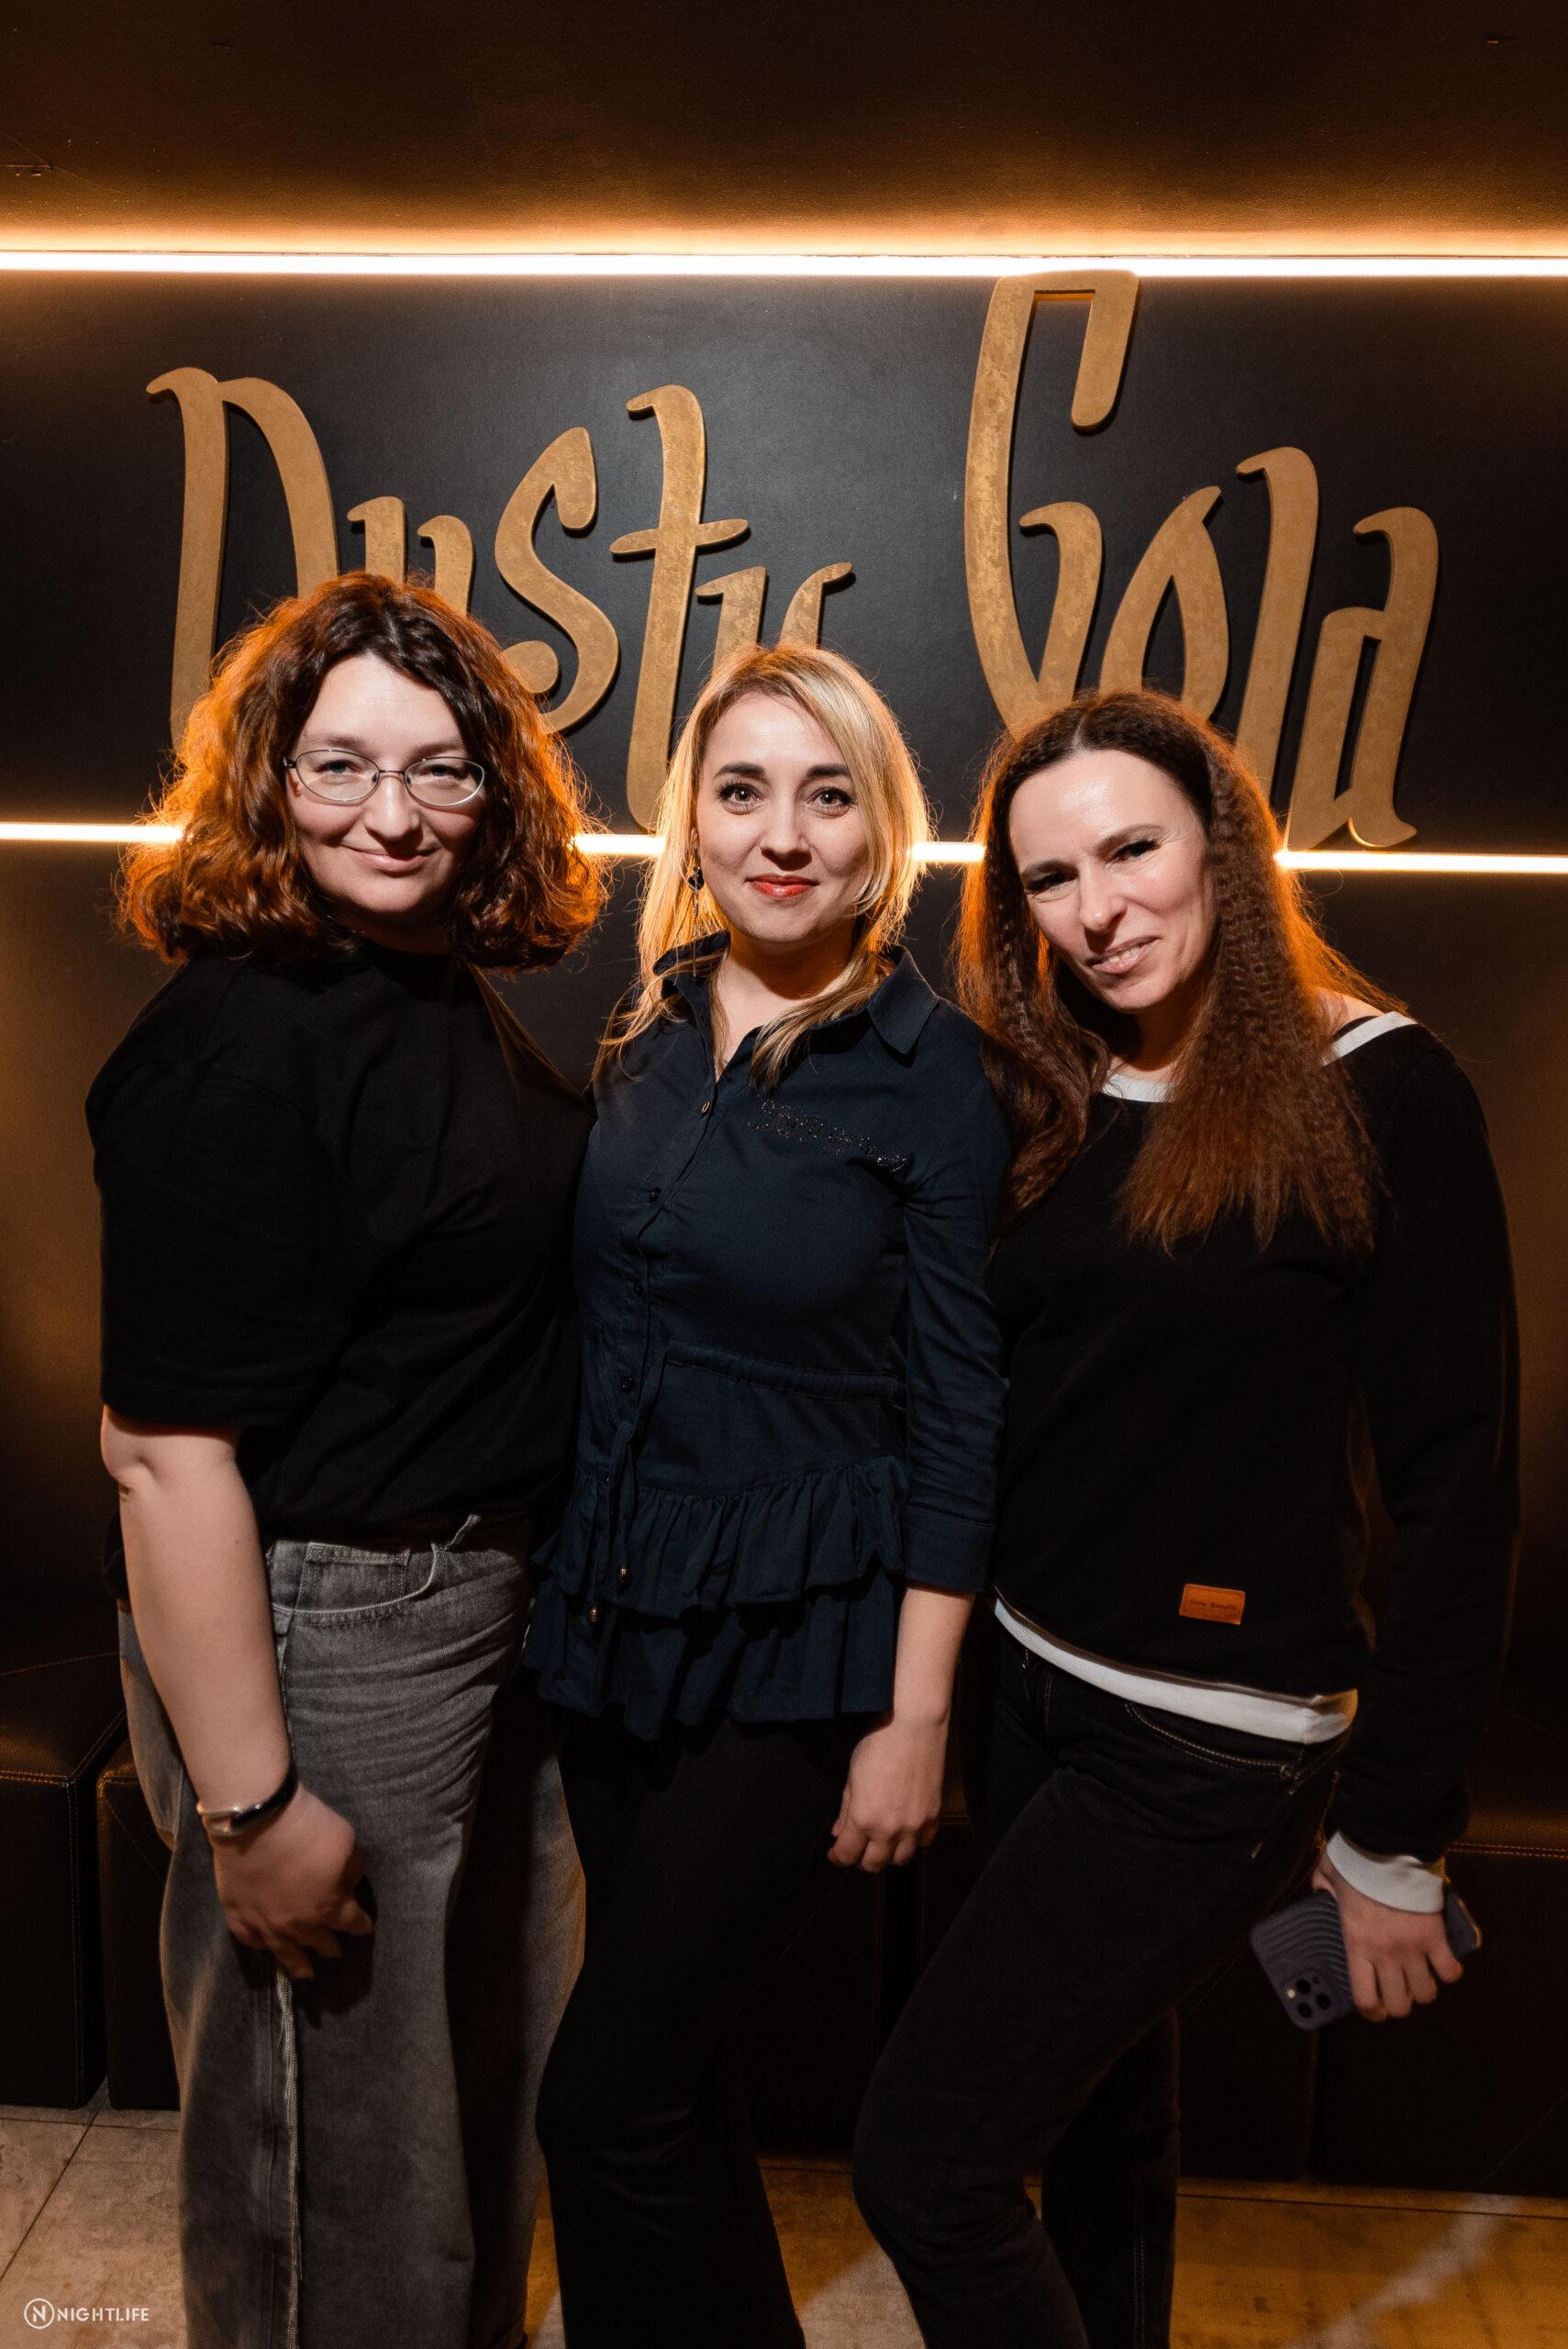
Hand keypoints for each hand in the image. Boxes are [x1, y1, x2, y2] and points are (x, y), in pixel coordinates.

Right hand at [211, 1787, 372, 1980]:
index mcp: (329, 1907)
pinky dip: (261, 1946)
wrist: (256, 1820)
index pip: (352, 1923)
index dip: (361, 1925)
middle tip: (335, 1952)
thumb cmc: (308, 1827)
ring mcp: (265, 1923)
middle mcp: (299, 1924)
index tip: (365, 1928)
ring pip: (285, 1952)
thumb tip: (349, 1885)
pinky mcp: (238, 1914)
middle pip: (320, 1942)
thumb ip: (352, 1870)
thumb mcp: (347, 1842)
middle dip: (330, 1946)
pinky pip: (251, 1940)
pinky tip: (266, 1948)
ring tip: (306, 1974)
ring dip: (299, 1964)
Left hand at [829, 1712, 947, 1873]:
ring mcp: (914, 1826)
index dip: (837, 1858)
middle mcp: (888, 1829)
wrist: (914, 1727)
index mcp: (863, 1818)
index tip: (835, 1853)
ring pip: (900, 1860)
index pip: (847, 1854)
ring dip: (888, 1855)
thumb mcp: (852, 1775)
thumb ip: (845, 1809)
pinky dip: (913, 1842)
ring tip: (882, 1841)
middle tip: (857, 1848)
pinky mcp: (933, 1817)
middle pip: (873, 1864)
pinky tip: (906, 1829)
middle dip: (861, 1860)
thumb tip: (839, 1831)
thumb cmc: (879, 1743)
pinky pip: (923, 1843)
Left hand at [1312, 1848, 1462, 2020]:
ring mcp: (1413, 1948)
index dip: (1373, 2012)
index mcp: (1356, 1944)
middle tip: (1401, 1990)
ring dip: (1425, 1988)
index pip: (1365, 1998)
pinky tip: (1443, 1962)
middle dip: (1401, 2003)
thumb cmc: (1356, 1861)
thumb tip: (1320, 1895)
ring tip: (1422, 1977)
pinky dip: (1450, 1970)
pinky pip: (1450, 1970)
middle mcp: (1386, 1954)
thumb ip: (1322, 1889)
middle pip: (1400, 2004)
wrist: (1389, 1845)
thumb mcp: (1328, 1875)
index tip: (1377, 2010)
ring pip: (1427, 1993)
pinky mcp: (1436, 1936)